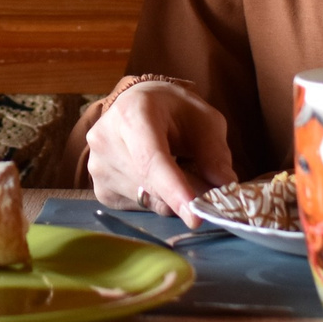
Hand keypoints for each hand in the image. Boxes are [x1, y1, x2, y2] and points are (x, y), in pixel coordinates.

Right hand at [82, 81, 236, 223]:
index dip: (174, 189)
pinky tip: (157, 179)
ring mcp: (97, 166)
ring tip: (177, 170)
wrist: (139, 105)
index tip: (195, 216)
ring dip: (172, 197)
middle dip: (185, 194)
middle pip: (151, 185)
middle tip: (208, 189)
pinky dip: (158, 200)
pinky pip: (138, 207)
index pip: (151, 159)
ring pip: (147, 200)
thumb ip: (214, 152)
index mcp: (131, 114)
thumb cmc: (174, 110)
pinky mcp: (100, 188)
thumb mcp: (204, 120)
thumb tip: (225, 186)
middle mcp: (105, 140)